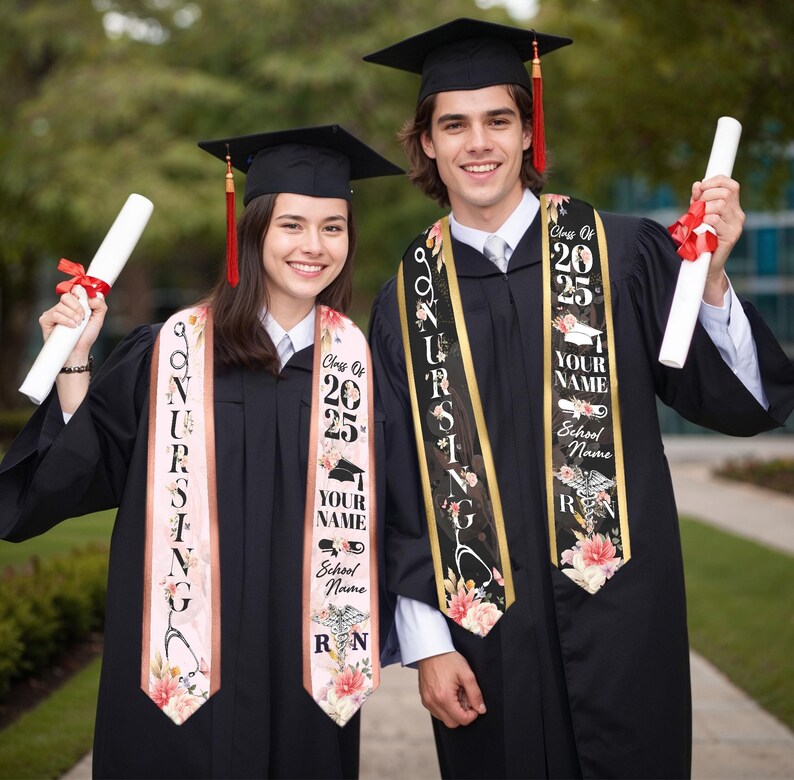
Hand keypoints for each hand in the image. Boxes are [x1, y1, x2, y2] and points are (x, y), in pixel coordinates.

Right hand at [40, 291, 106, 362]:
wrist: (77, 351)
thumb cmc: (86, 336)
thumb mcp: (98, 319)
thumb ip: (100, 305)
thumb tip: (94, 296)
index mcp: (74, 303)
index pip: (75, 289)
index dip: (81, 294)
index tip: (88, 303)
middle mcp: (62, 306)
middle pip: (67, 296)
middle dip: (78, 307)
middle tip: (83, 318)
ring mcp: (53, 312)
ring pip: (61, 305)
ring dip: (73, 315)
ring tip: (77, 325)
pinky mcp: (45, 320)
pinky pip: (54, 314)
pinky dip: (65, 320)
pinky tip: (71, 326)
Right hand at [417, 651, 485, 727]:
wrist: (431, 649)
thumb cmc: (447, 658)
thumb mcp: (466, 673)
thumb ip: (475, 694)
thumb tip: (481, 709)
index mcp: (444, 697)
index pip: (462, 720)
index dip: (472, 715)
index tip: (474, 704)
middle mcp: (433, 702)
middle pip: (453, 723)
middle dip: (462, 714)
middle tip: (465, 698)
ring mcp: (427, 701)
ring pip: (444, 719)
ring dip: (453, 711)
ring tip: (456, 694)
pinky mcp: (424, 698)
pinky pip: (436, 712)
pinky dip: (444, 707)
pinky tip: (448, 694)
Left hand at [689, 175, 744, 304]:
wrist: (705, 264)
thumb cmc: (700, 239)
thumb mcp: (698, 215)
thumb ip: (698, 200)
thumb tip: (697, 185)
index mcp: (732, 207)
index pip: (731, 185)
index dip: (715, 181)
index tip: (700, 187)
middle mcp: (737, 215)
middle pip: (724, 193)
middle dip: (705, 196)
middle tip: (695, 206)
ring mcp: (736, 226)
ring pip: (720, 205)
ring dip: (703, 209)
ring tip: (697, 218)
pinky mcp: (730, 237)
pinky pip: (716, 220)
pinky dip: (705, 220)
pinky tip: (700, 225)